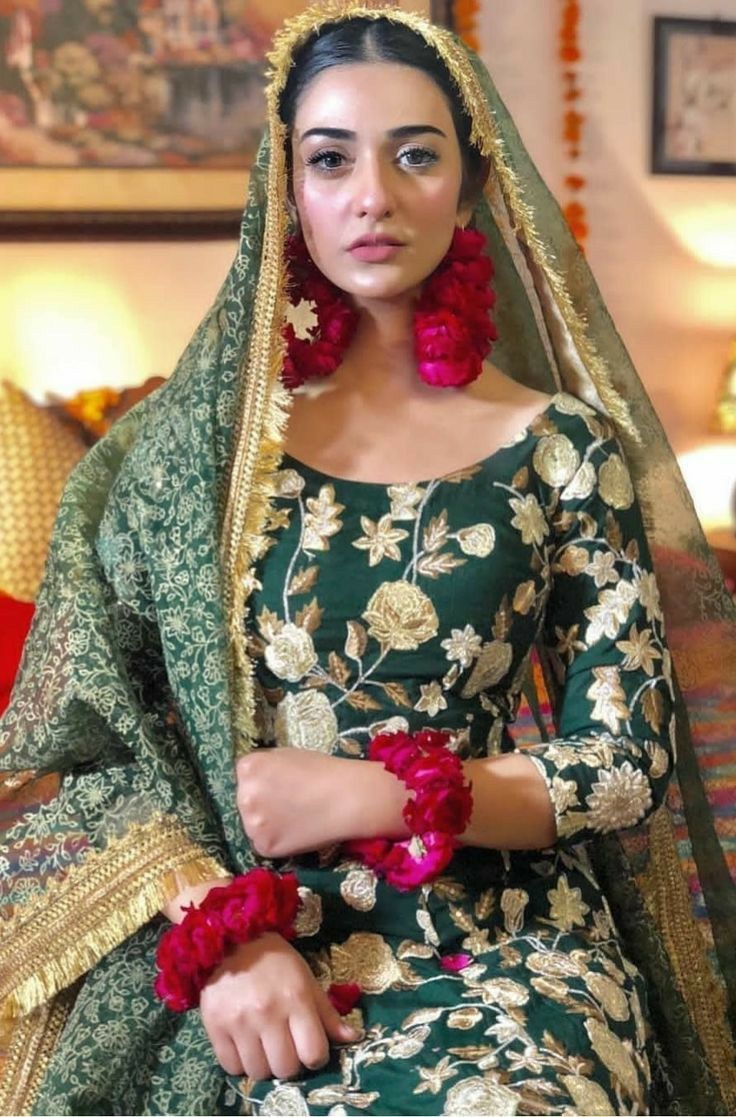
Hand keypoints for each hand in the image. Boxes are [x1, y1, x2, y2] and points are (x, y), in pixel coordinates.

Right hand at [200, 932, 358, 1079]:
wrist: (230, 940)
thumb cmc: (274, 960)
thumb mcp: (306, 979)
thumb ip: (327, 1013)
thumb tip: (354, 1038)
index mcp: (296, 999)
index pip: (314, 1053)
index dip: (314, 1056)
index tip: (308, 1047)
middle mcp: (268, 1013)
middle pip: (286, 1069)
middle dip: (289, 1063)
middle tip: (285, 1046)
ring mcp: (239, 1022)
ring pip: (258, 1073)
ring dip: (264, 1065)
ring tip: (263, 1045)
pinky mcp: (215, 1027)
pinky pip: (231, 1068)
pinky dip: (240, 1063)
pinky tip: (244, 1045)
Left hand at [235, 748, 408, 857]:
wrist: (347, 798)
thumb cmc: (323, 771)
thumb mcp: (287, 756)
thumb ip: (266, 766)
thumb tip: (258, 778)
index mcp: (248, 768)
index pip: (245, 775)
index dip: (264, 779)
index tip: (282, 782)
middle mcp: (243, 795)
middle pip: (245, 799)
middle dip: (262, 801)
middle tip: (290, 802)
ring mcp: (251, 823)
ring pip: (253, 823)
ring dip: (267, 822)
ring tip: (295, 817)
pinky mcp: (263, 846)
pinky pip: (264, 843)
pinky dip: (277, 840)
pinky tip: (296, 831)